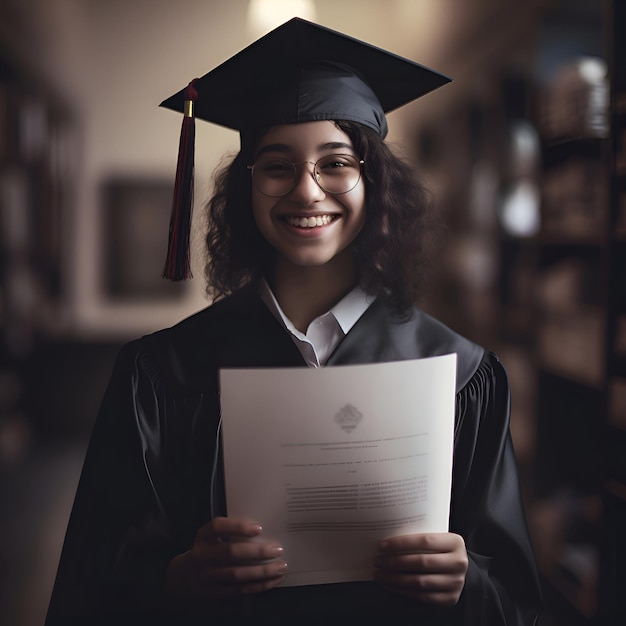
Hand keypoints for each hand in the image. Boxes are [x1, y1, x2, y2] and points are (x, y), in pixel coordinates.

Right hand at [167, 516, 286, 597]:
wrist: (183, 576)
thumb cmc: (208, 550)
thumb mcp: (212, 538)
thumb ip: (230, 533)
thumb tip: (264, 530)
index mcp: (202, 536)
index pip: (217, 526)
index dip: (238, 526)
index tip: (259, 528)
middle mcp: (201, 555)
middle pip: (230, 552)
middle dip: (257, 552)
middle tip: (278, 549)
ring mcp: (205, 575)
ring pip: (235, 574)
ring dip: (261, 572)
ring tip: (279, 567)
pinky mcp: (211, 592)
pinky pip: (237, 590)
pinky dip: (256, 586)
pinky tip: (270, 581)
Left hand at [374, 532, 467, 605]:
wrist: (460, 568)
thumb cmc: (441, 550)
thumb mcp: (438, 538)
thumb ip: (420, 537)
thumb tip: (388, 541)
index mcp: (455, 542)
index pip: (424, 541)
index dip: (401, 543)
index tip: (382, 546)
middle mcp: (459, 562)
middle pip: (421, 562)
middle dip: (395, 562)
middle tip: (378, 561)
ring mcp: (456, 582)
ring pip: (419, 581)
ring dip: (395, 579)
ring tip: (380, 574)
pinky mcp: (450, 598)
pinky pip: (422, 596)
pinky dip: (402, 591)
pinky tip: (390, 585)